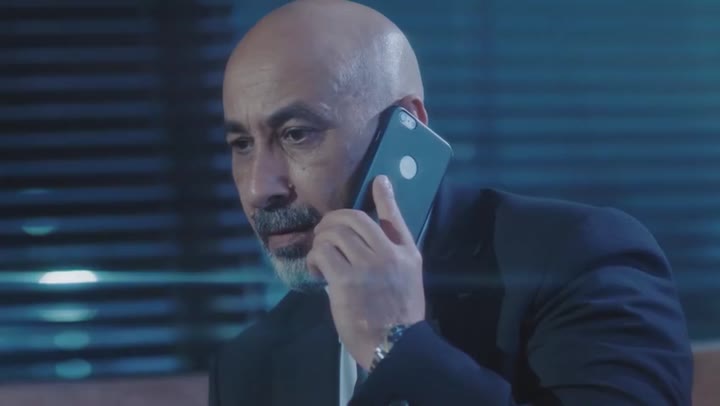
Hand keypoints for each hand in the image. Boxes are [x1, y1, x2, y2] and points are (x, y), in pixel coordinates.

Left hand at [306, 175, 424, 369]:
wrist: (394, 344)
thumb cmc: (399, 312)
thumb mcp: (408, 276)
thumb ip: (394, 251)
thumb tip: (374, 234)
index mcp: (405, 252)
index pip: (393, 216)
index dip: (383, 195)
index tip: (378, 180)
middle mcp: (387, 254)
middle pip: (353, 218)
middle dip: (332, 221)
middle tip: (325, 234)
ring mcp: (366, 267)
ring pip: (333, 234)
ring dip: (321, 242)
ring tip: (321, 257)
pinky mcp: (345, 281)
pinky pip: (322, 254)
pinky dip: (314, 258)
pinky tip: (317, 270)